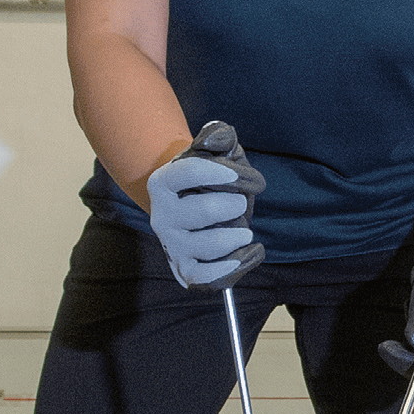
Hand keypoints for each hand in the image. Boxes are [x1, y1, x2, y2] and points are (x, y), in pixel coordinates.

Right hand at [146, 128, 264, 288]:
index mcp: (162, 182)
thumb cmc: (207, 179)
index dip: (220, 173)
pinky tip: (251, 252)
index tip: (239, 175)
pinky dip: (233, 267)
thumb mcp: (212, 153)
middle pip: (205, 209)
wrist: (191, 206)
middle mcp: (161, 216)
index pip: (189, 172)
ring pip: (210, 244)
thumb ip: (218, 138)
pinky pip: (206, 276)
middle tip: (241, 203)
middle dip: (235, 205)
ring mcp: (172, 245)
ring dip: (238, 235)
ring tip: (244, 230)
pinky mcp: (185, 269)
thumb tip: (220, 136)